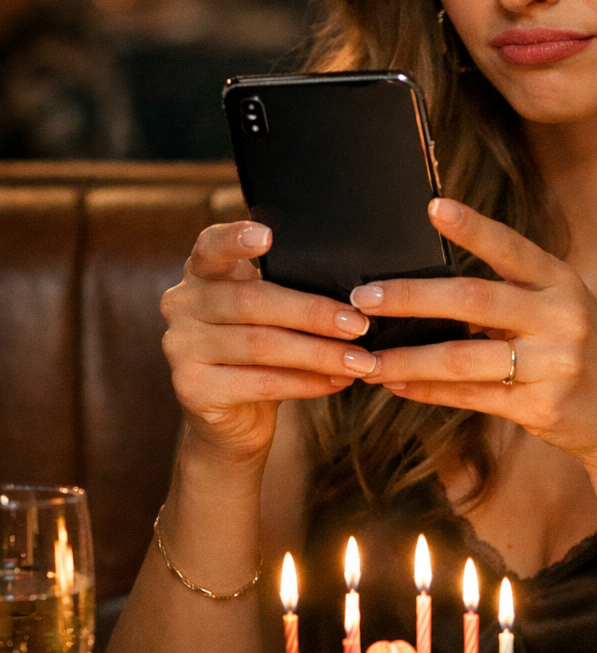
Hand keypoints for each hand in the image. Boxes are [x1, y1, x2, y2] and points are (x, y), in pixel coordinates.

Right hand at [160, 221, 380, 460]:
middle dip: (313, 313)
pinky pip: (261, 382)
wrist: (232, 417)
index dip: (236, 239)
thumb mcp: (267, 313)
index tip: (268, 235)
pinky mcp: (192, 388)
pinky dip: (307, 383)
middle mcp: (181, 305)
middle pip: (252, 301)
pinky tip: (338, 381)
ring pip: (262, 345)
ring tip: (360, 360)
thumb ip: (288, 291)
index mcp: (201, 273)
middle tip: (359, 324)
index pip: (211, 245)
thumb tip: (356, 294)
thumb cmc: (260, 352)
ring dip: (319, 353)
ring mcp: (181, 347)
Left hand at [350, 199, 596, 467]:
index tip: (433, 207)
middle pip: (473, 301)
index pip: (512, 248)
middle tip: (363, 297)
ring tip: (366, 358)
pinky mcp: (542, 408)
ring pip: (463, 359)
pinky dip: (429, 392)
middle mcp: (561, 319)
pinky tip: (397, 386)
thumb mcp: (565, 311)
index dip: (473, 228)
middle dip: (411, 298)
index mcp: (563, 283)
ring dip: (408, 359)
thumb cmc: (586, 355)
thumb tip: (433, 289)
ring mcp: (554, 365)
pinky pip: (472, 397)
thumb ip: (516, 296)